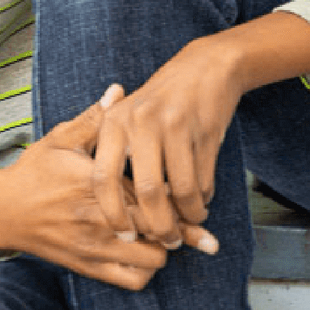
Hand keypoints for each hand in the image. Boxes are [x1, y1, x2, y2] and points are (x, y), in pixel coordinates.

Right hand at [0, 97, 206, 290]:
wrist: (1, 213)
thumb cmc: (34, 173)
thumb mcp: (60, 140)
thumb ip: (94, 119)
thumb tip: (119, 91)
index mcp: (94, 183)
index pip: (149, 193)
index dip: (177, 196)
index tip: (194, 195)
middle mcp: (98, 218)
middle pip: (159, 229)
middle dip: (185, 229)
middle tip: (203, 229)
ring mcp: (93, 246)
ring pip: (152, 259)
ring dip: (164, 249)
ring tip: (167, 236)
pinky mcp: (87, 267)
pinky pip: (132, 280)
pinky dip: (146, 272)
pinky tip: (146, 256)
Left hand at [87, 50, 247, 247]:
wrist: (205, 68)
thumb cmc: (160, 101)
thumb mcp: (125, 115)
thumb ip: (112, 152)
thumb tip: (110, 207)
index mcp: (114, 123)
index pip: (104, 178)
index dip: (113, 214)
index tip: (124, 237)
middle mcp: (141, 124)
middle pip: (147, 192)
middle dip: (158, 225)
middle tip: (166, 241)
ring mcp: (175, 127)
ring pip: (181, 190)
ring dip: (188, 216)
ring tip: (189, 223)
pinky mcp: (204, 132)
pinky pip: (203, 180)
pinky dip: (203, 199)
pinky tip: (201, 202)